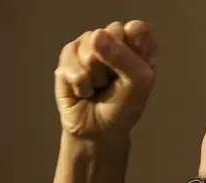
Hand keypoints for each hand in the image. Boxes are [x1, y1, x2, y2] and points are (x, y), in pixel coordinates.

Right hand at [54, 20, 156, 138]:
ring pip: (91, 48)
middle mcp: (112, 37)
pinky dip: (81, 85)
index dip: (135, 52)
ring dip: (97, 77)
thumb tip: (97, 35)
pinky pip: (73, 64)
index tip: (133, 74)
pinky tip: (84, 91)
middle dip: (115, 65)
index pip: (137, 28)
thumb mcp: (138, 83)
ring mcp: (88, 43)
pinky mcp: (68, 56)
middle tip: (114, 81)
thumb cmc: (122, 107)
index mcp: (136, 41)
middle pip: (113, 32)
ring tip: (98, 87)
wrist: (98, 131)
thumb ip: (124, 56)